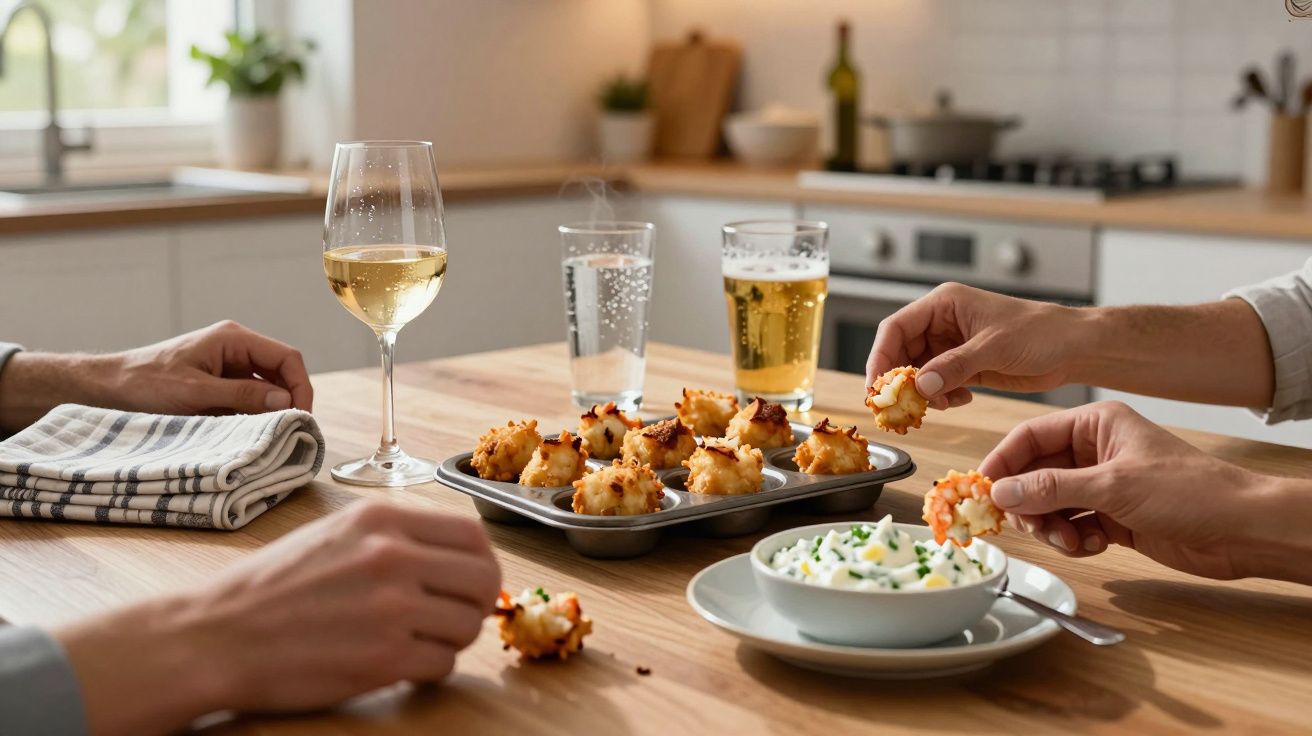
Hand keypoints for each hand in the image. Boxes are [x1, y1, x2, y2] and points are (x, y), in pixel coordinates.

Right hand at [55, 501, 502, 734]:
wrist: (213, 636)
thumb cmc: (270, 588)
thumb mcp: (337, 534)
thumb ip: (397, 539)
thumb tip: (457, 559)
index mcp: (382, 518)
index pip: (473, 534)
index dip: (480, 562)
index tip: (470, 581)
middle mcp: (392, 555)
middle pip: (483, 579)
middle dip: (475, 603)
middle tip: (452, 617)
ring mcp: (391, 608)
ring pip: (468, 624)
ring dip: (451, 639)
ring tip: (417, 642)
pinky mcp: (384, 658)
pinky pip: (443, 664)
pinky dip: (429, 670)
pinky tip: (400, 665)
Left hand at [107, 320, 312, 413]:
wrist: (108, 388)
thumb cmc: (145, 383)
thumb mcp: (196, 391)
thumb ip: (242, 395)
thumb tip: (285, 401)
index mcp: (233, 339)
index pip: (286, 358)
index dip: (300, 387)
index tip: (300, 417)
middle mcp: (236, 348)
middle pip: (281, 372)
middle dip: (289, 401)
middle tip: (290, 431)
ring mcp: (228, 366)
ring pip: (267, 388)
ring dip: (271, 410)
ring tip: (270, 434)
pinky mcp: (219, 384)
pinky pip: (249, 398)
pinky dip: (254, 415)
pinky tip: (250, 431)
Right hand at [865, 283, 1087, 408]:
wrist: (1074, 349)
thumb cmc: (1040, 332)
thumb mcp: (993, 347)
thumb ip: (954, 366)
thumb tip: (919, 385)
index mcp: (945, 304)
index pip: (896, 327)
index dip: (881, 356)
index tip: (878, 386)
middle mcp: (943, 323)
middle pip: (902, 351)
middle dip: (901, 379)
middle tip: (900, 405)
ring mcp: (953, 345)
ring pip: (918, 371)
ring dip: (922, 392)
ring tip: (940, 404)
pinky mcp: (966, 366)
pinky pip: (938, 383)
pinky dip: (942, 396)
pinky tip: (961, 399)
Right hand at [978, 401, 1273, 579]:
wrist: (1242, 530)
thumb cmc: (1189, 491)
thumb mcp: (1113, 486)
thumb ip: (1052, 488)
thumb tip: (1001, 492)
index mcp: (1095, 424)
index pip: (1030, 437)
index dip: (1003, 463)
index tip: (982, 491)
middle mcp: (1095, 451)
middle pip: (1035, 475)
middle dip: (1030, 504)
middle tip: (1030, 526)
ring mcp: (1103, 485)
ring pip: (1051, 505)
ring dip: (1052, 527)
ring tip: (1071, 542)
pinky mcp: (1113, 516)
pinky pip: (1071, 526)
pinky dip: (1074, 539)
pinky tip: (1096, 545)